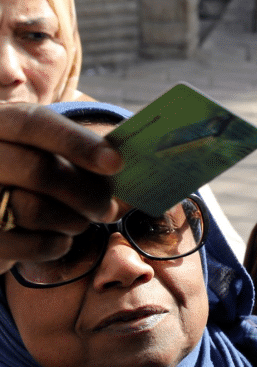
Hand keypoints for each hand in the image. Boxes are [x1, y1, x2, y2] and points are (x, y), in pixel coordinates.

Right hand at [0, 103, 122, 272]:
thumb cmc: (35, 169)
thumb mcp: (49, 149)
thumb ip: (83, 153)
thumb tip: (132, 167)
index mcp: (1, 122)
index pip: (35, 123)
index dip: (78, 143)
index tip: (116, 163)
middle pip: (40, 171)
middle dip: (87, 194)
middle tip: (109, 208)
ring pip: (33, 210)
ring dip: (74, 221)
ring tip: (84, 221)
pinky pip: (29, 244)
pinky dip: (57, 244)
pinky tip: (62, 238)